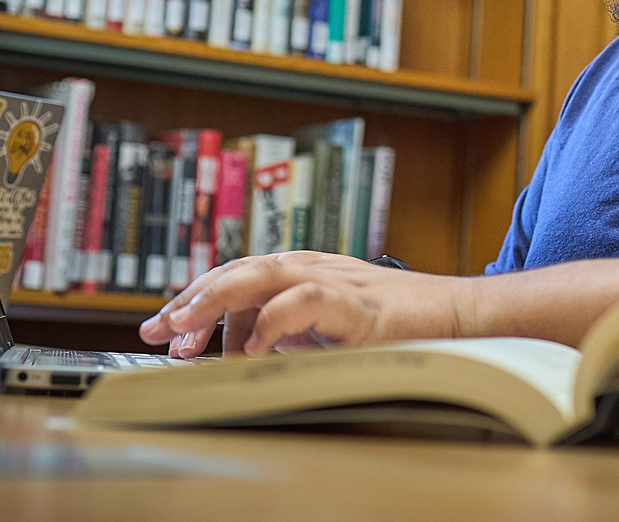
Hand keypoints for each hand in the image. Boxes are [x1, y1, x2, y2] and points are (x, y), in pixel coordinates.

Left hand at [140, 251, 473, 358]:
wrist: (460, 316)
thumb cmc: (400, 325)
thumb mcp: (328, 331)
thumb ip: (287, 331)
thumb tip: (237, 350)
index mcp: (303, 272)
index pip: (236, 276)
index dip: (194, 298)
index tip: (158, 328)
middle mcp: (313, 268)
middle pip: (240, 268)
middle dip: (193, 297)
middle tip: (158, 330)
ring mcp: (335, 281)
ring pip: (262, 274)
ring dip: (218, 299)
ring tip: (184, 328)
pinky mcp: (358, 305)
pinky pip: (306, 303)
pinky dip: (274, 322)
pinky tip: (253, 346)